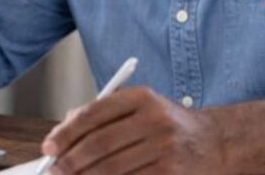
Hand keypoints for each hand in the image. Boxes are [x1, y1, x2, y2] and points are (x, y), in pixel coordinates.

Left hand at [42, 87, 229, 174]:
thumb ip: (103, 114)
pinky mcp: (172, 173)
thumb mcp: (139, 108)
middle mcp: (155, 119)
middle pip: (100, 144)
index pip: (94, 114)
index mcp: (142, 97)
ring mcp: (165, 148)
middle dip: (71, 161)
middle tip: (53, 170)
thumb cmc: (166, 125)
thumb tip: (62, 131)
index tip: (49, 147)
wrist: (216, 142)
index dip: (66, 133)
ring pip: (112, 169)